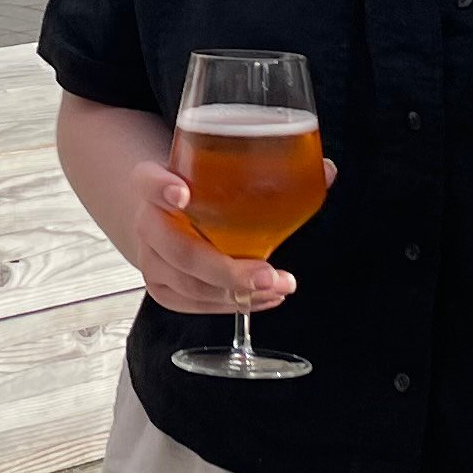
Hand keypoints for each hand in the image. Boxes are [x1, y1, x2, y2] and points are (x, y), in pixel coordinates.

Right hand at [123, 150, 329, 317]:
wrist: (166, 213)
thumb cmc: (200, 189)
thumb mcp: (218, 168)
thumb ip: (268, 166)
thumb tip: (326, 171)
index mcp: (152, 182)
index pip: (148, 181)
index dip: (161, 188)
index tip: (183, 193)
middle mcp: (146, 221)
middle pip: (178, 249)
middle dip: (224, 268)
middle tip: (267, 274)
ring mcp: (150, 259)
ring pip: (189, 284)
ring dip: (237, 292)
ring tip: (279, 286)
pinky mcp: (160, 287)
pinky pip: (194, 304)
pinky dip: (232, 305)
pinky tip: (264, 298)